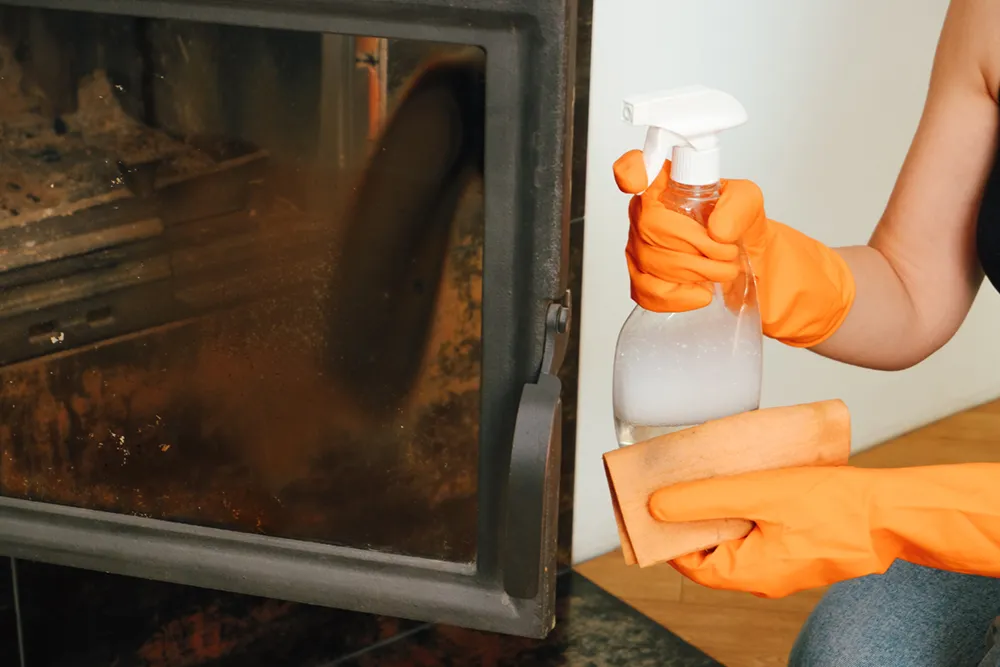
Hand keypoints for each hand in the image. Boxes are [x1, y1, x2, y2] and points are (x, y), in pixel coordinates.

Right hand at [614, 149, 854, 346]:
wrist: (744, 259)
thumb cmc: (736, 223)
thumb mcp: (748, 202)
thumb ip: (738, 206)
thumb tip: (717, 231)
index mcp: (664, 184)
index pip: (632, 169)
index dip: (629, 172)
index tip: (637, 181)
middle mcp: (643, 212)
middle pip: (651, 227)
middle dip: (700, 246)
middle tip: (728, 251)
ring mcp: (638, 247)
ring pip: (655, 262)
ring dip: (701, 272)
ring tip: (723, 269)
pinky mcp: (642, 278)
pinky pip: (649, 291)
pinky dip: (682, 296)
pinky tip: (701, 292)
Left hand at [651, 463, 999, 597]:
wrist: (891, 513)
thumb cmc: (831, 505)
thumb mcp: (758, 494)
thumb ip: (703, 500)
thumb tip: (654, 507)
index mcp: (746, 573)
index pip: (686, 560)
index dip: (664, 532)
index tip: (648, 500)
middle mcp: (760, 577)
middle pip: (708, 547)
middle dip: (689, 514)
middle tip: (675, 478)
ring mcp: (780, 564)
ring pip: (733, 536)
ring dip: (717, 506)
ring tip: (706, 471)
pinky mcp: (796, 548)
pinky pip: (757, 530)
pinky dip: (743, 506)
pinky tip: (742, 478)